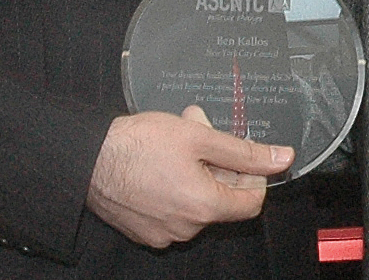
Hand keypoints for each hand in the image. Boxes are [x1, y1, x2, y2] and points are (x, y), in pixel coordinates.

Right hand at [87, 106, 293, 247]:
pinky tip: (162, 162)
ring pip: (197, 202)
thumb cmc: (138, 145)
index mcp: (205, 207)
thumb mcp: (200, 137)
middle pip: (223, 200)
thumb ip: (245, 151)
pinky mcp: (145, 231)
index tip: (243, 156)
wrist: (88, 158)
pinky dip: (176, 187)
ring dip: (197, 172)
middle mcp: (186, 228)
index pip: (252, 202)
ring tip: (180, 143)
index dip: (253, 176)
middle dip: (220, 165)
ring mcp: (164, 233)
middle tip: (204, 135)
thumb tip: (281, 158)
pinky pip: (173, 210)